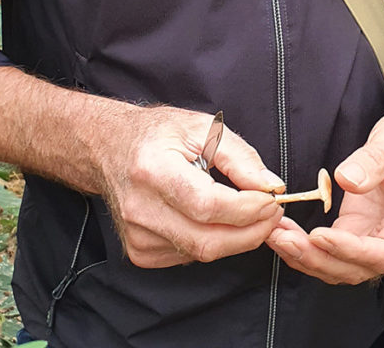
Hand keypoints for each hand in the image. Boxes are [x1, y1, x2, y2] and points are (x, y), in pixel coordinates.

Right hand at [96, 103, 285, 267]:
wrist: (110, 148)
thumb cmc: (158, 134)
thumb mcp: (202, 127)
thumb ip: (240, 156)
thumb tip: (271, 186)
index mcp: (152, 169)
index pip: (207, 204)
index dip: (247, 208)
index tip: (272, 199)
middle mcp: (140, 209)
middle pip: (207, 240)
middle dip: (251, 231)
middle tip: (273, 213)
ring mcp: (137, 236)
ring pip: (202, 253)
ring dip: (236, 238)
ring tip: (251, 213)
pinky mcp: (140, 252)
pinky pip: (190, 256)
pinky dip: (213, 241)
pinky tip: (215, 220)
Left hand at [265, 106, 383, 284]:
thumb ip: (373, 161)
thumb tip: (346, 180)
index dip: (351, 250)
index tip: (319, 236)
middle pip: (360, 267)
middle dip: (320, 258)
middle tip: (285, 240)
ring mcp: (378, 236)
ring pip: (342, 265)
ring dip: (308, 257)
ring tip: (277, 238)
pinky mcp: (359, 229)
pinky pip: (333, 248)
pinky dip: (308, 246)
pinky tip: (285, 233)